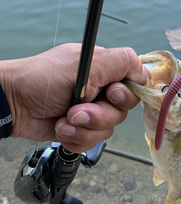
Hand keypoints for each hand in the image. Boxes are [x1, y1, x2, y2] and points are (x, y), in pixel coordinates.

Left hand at [0, 44, 148, 152]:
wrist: (13, 104)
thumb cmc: (41, 79)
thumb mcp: (84, 64)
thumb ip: (119, 62)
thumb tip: (144, 70)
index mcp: (103, 69)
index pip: (134, 82)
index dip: (126, 94)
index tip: (110, 95)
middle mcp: (99, 90)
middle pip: (122, 111)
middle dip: (99, 115)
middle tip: (77, 110)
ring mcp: (89, 111)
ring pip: (107, 129)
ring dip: (83, 128)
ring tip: (63, 120)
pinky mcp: (79, 130)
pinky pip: (92, 142)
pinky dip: (76, 138)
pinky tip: (61, 129)